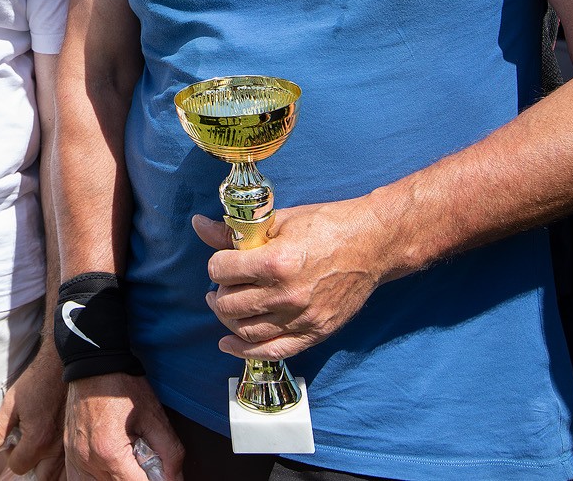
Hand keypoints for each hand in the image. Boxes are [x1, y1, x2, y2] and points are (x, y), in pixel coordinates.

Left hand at [0, 344, 64, 480]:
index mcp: (37, 441)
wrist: (62, 366)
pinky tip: (52, 447)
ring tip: (38, 451)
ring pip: (58, 475)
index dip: (10, 456)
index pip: (18, 467)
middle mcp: (56, 449)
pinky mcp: (77, 440)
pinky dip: (60, 464)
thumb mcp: (11, 404)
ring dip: (45, 469)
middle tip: (25, 449)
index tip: (12, 441)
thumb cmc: (36, 382)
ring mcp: (69, 446)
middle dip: (29, 467)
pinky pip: (70, 465)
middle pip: (41, 478)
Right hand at [63, 373, 182, 479]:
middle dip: (136, 479)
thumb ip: (170, 452)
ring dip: (116, 479)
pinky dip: (95, 480)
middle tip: (147, 469)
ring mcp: (75, 458)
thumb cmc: (122, 386)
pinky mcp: (69, 453)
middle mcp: (88, 460)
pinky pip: (78, 480)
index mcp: (110, 452)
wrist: (94, 362)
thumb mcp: (154, 417)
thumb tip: (175, 480)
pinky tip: (109, 472)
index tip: (163, 477)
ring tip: (129, 468)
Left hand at [196, 196, 392, 361]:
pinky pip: (272, 351)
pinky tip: (229, 344)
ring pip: (245, 330)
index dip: (217, 265)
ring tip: (227, 305)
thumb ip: (236, 230)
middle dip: (219, 293)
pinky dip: (245, 352)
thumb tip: (199, 224)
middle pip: (229, 305)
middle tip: (224, 285)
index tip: (224, 262)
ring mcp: (301, 318)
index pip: (221, 271)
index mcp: (275, 262)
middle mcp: (286, 295)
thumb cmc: (326, 225)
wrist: (373, 243)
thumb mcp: (279, 221)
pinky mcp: (315, 333)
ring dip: (228, 319)